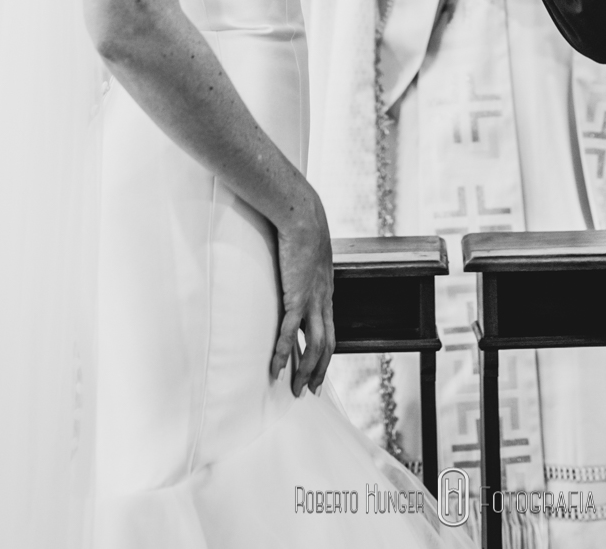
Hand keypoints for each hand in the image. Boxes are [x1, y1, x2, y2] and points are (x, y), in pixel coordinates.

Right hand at [269, 172, 334, 396]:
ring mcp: (312, 299)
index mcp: (326, 289)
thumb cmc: (301, 226)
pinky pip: (290, 332)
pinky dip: (283, 352)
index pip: (330, 328)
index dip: (326, 351)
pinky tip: (275, 368)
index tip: (320, 368)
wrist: (302, 214)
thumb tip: (294, 264)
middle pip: (327, 343)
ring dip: (306, 370)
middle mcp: (324, 298)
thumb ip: (303, 263)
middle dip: (321, 369)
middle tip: (312, 390)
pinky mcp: (297, 296)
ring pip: (314, 345)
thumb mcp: (308, 250)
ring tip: (296, 389)